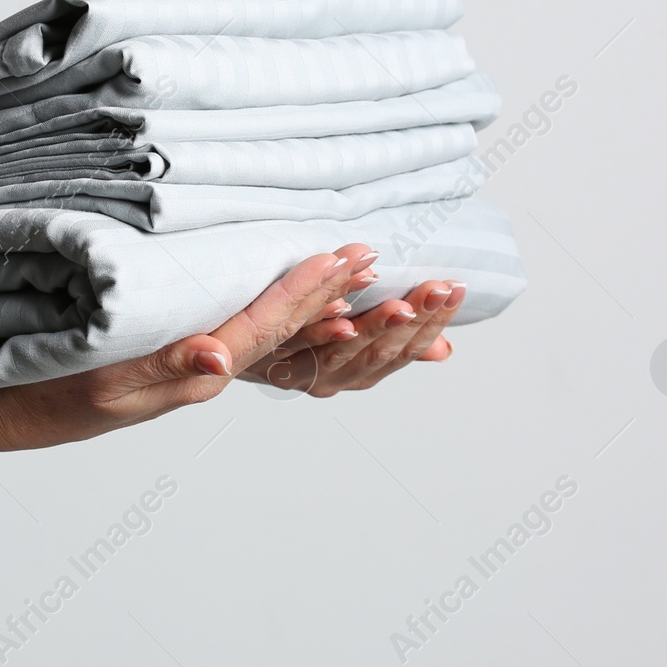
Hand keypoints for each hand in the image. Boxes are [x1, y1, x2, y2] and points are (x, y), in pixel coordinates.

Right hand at [0, 245, 378, 449]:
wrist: (4, 408)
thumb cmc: (42, 393)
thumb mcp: (100, 383)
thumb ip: (163, 369)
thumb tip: (221, 357)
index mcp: (192, 373)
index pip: (265, 326)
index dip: (308, 289)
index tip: (345, 255)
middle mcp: (202, 369)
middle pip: (281, 330)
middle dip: (331, 293)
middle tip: (374, 254)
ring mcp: (189, 363)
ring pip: (268, 332)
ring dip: (315, 303)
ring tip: (357, 274)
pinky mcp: (173, 352)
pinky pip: (241, 330)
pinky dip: (277, 310)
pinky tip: (295, 297)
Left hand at [237, 273, 464, 396]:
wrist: (212, 365)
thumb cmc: (286, 344)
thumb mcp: (348, 344)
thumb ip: (393, 342)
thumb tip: (446, 351)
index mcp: (352, 373)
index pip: (400, 349)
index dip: (429, 323)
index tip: (454, 290)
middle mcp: (327, 378)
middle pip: (375, 351)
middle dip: (410, 321)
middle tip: (437, 288)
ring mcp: (295, 372)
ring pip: (340, 350)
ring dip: (372, 326)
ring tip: (400, 304)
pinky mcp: (259, 361)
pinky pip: (294, 344)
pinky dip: (321, 332)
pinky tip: (344, 317)